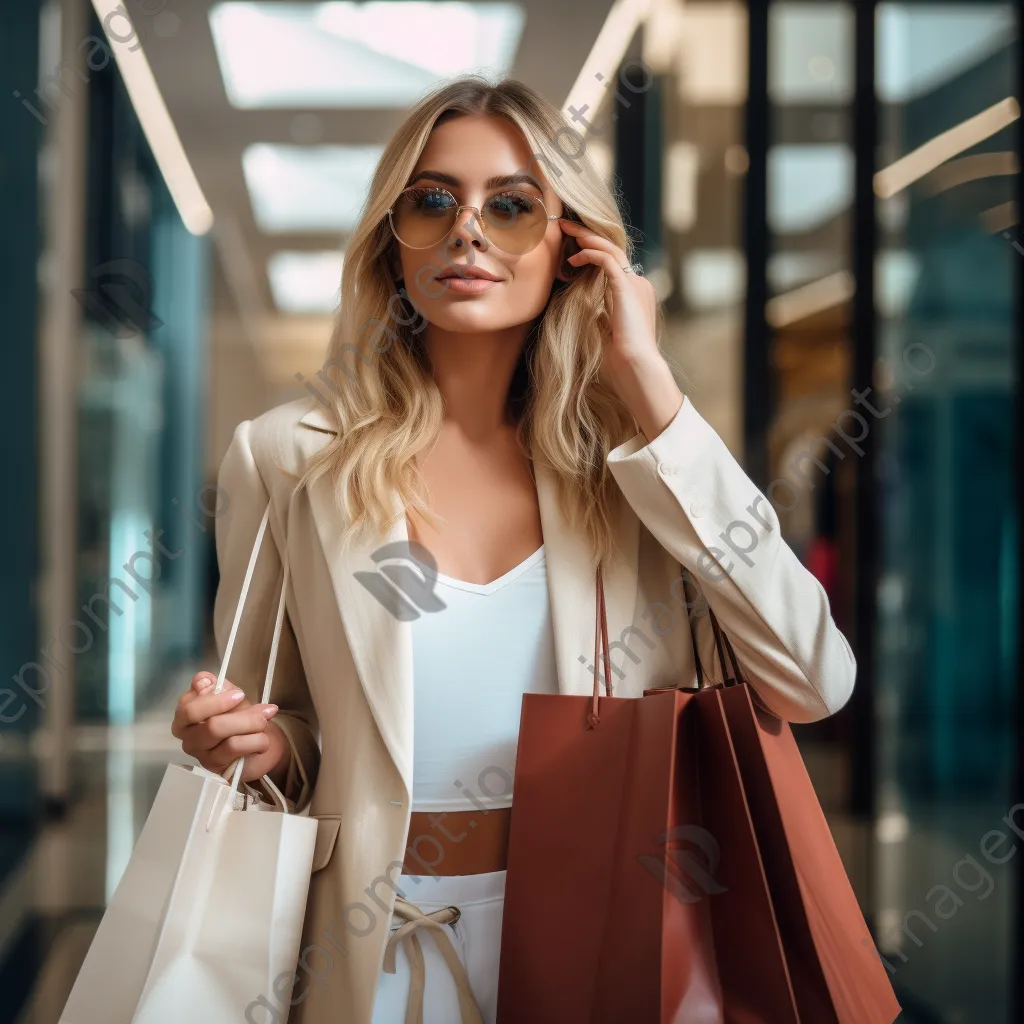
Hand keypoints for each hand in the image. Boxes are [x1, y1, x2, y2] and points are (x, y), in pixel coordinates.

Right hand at [172, 671, 285, 783]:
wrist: (258, 744)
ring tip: (264, 723)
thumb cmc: (239, 717)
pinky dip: (256, 741)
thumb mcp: (231, 696)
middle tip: (262, 711)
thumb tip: (203, 679)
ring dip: (252, 726)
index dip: (216, 699)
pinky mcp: (215, 768)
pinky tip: (263, 740)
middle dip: (242, 715)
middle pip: (210, 724)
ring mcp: (200, 755)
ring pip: (225, 737)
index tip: (239, 694)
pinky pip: (235, 749)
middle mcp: (187, 737)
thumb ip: (218, 686)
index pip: (189, 707)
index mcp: (185, 716)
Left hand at [559, 219, 682, 440]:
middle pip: (612, 248)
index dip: (592, 251)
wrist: (636, 367)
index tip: (571, 247)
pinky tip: (574, 257)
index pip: (613, 263)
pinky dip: (591, 253)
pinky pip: (608, 260)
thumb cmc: (621, 359)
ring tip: (566, 231)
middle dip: (587, 235)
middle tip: (565, 226)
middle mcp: (638, 283)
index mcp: (634, 294)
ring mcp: (635, 283)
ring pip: (610, 248)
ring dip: (586, 237)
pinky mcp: (627, 287)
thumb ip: (599, 317)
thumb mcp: (606, 332)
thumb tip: (585, 311)